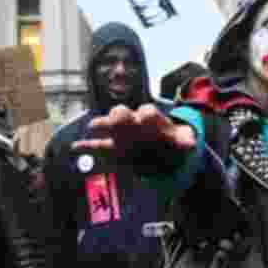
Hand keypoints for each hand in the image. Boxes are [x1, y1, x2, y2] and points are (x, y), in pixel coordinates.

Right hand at [72, 104, 196, 155]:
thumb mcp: (184, 143)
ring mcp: (123, 134)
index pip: (147, 113)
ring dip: (103, 124)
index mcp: (151, 120)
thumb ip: (187, 142)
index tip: (147, 118)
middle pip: (124, 114)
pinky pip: (99, 146)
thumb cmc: (174, 144)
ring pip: (110, 125)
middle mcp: (135, 123)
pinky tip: (75, 147)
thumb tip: (192, 144)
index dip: (147, 115)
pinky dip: (87, 147)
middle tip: (117, 118)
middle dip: (120, 115)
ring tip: (92, 126)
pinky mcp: (116, 149)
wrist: (167, 154)